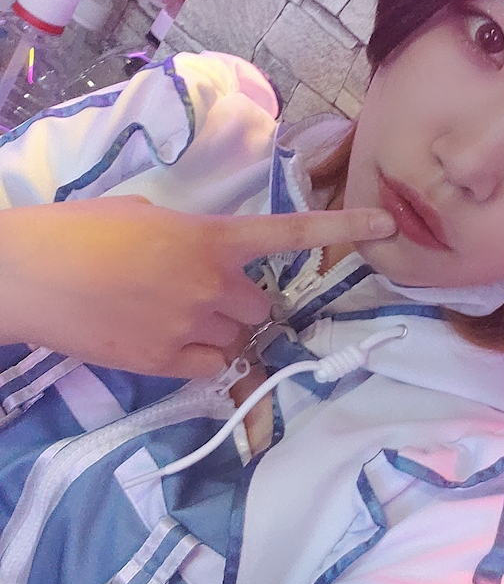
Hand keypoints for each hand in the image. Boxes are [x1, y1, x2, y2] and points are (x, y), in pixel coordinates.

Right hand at [0, 198, 394, 377]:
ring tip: (171, 316)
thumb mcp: (147, 216)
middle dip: (243, 304)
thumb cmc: (82, 231)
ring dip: (221, 332)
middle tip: (202, 294)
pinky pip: (211, 367)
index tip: (387, 224)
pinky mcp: (166, 363)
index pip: (290, 233)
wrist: (28, 275)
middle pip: (262, 306)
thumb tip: (214, 258)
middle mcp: (212, 284)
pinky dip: (200, 358)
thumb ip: (195, 237)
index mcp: (210, 238)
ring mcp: (191, 327)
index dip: (343, 226)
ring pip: (237, 339)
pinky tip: (163, 339)